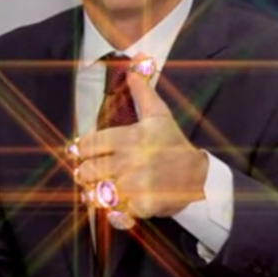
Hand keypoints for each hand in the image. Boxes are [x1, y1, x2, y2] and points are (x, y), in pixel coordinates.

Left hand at [76, 56, 207, 217]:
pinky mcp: (140, 206)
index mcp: (129, 138)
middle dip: (85, 174)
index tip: (82, 154)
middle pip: (87, 171)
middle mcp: (129, 162)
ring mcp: (134, 186)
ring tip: (101, 189)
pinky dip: (111, 212)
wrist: (197, 177)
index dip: (80, 151)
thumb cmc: (173, 144)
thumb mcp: (159, 115)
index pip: (87, 146)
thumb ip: (142, 91)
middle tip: (90, 174)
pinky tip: (117, 204)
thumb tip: (136, 63)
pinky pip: (113, 212)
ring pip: (96, 193)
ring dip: (94, 193)